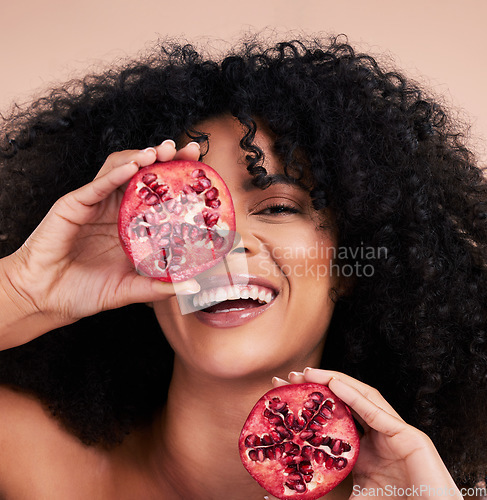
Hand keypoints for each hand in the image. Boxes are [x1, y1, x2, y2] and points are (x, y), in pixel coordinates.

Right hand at [2, 140, 200, 331]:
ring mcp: (96, 204)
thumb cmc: (85, 292)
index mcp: (132, 225)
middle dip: (167, 158)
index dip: (179, 180)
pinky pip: (97, 184)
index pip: (159, 195)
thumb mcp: (130, 289)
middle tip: (189, 151)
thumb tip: (193, 286)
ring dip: (142, 157)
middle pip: (143, 174)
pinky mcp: (75, 205)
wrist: (45, 298)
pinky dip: (116, 173)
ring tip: (163, 153)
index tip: (202, 171)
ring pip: (120, 169)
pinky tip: (135, 165)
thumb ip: (159, 287)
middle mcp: (116, 210)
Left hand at [273, 369, 462, 499]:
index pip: (332, 415)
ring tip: (309, 373)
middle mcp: (376, 431)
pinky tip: (335, 385)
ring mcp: (393, 430)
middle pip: (343, 399)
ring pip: (361, 396)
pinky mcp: (408, 435)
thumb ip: (323, 491)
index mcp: (362, 444)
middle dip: (317, 384)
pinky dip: (355, 397)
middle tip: (290, 376)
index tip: (281, 393)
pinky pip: (377, 412)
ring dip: (334, 381)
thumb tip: (276, 498)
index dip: (308, 403)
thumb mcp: (351, 497)